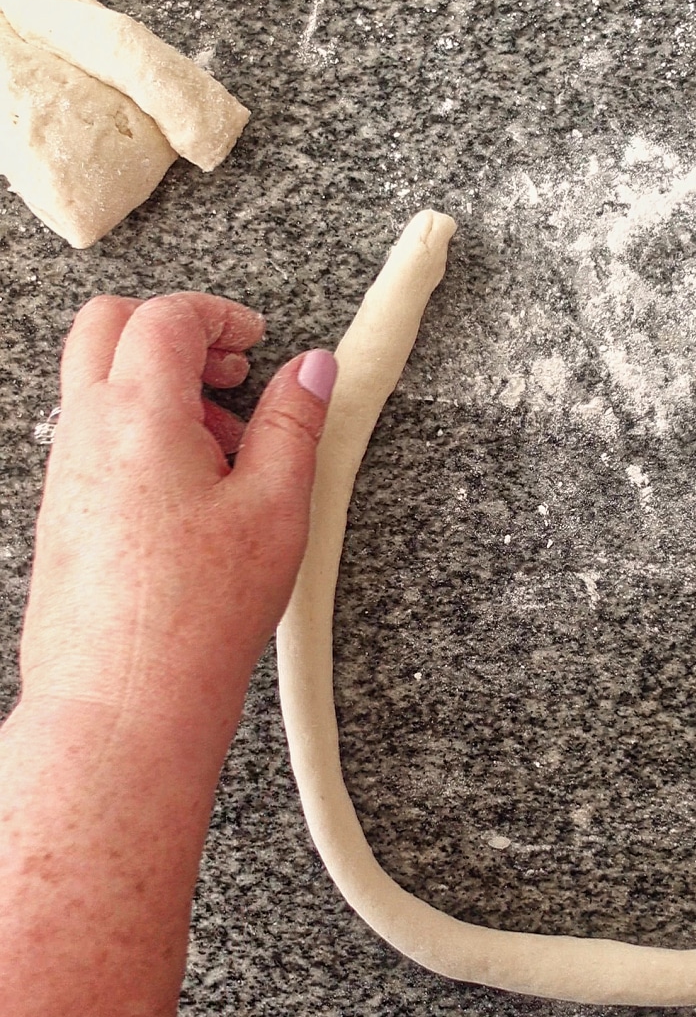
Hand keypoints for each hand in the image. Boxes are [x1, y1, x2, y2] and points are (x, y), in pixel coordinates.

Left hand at [17, 292, 336, 733]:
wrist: (123, 702)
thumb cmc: (199, 613)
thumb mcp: (275, 506)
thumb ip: (294, 423)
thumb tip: (311, 369)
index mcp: (138, 414)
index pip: (164, 317)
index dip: (219, 314)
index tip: (257, 338)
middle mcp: (86, 431)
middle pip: (107, 326)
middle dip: (174, 330)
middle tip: (230, 370)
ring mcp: (65, 471)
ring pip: (97, 381)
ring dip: (158, 384)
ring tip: (224, 448)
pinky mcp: (63, 511)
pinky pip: (92, 435)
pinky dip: (139, 429)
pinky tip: (192, 492)